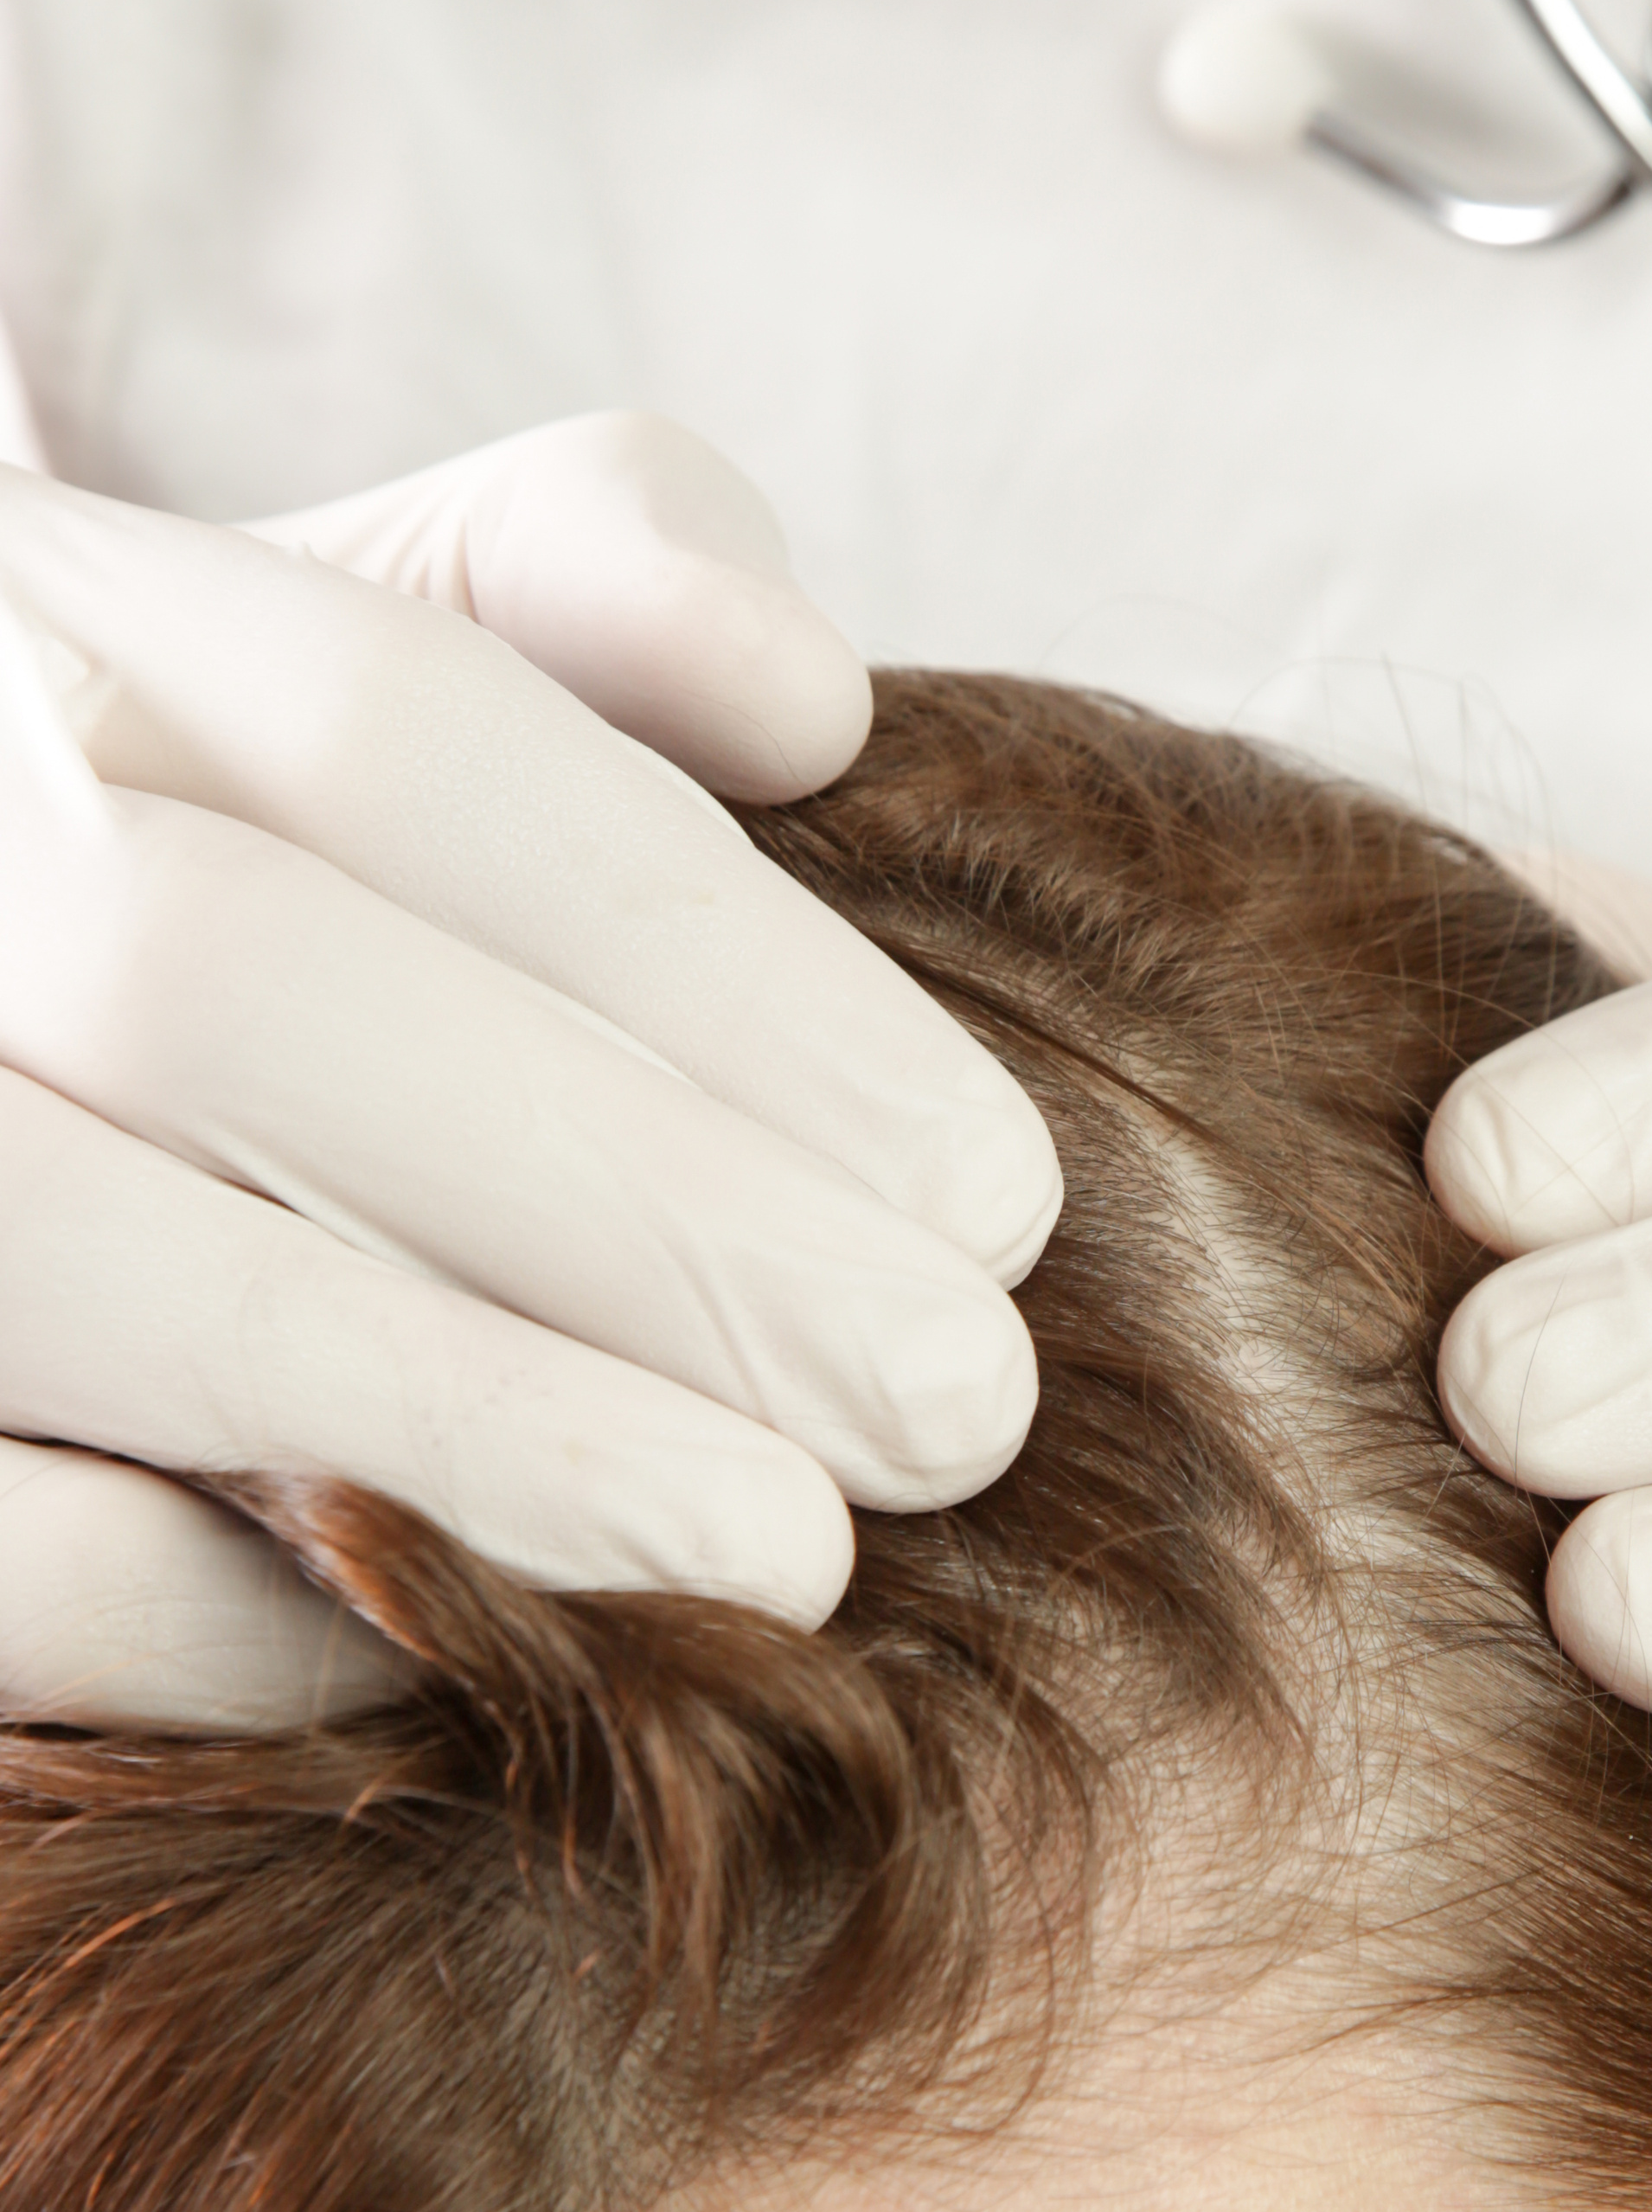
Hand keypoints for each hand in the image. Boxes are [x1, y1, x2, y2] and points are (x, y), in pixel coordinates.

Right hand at [0, 416, 1058, 1727]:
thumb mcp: (376, 620)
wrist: (4, 1016)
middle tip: (952, 1405)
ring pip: (78, 1250)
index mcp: (60, 614)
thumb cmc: (225, 835)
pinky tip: (466, 1642)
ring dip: (460, 1412)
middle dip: (637, 1205)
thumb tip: (800, 692)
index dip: (722, 971)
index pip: (395, 726)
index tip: (992, 1201)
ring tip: (784, 1554)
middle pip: (231, 980)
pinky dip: (204, 1602)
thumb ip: (589, 569)